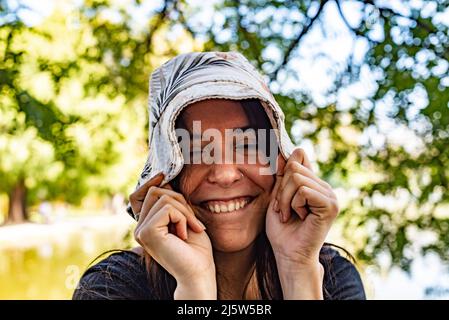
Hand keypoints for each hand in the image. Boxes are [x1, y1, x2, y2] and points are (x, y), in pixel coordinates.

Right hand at [129, 173, 216, 298]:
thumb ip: (173, 202)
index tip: (165, 175)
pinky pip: (167, 209)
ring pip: (163, 198)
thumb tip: (165, 179)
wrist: (199, 272)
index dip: (151, 182)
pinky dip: (182, 218)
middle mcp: (140, 228)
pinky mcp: (147, 233)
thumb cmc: (196, 248)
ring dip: (184, 211)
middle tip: (192, 221)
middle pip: (155, 191)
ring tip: (190, 229)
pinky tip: (184, 234)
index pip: (139, 195)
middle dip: (180, 200)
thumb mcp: (184, 218)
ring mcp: (141, 231)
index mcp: (147, 224)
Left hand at [266, 149, 337, 297]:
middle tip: (282, 209)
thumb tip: (288, 152)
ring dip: (285, 199)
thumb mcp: (278, 196)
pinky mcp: (330, 205)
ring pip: (297, 178)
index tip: (278, 189)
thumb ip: (283, 175)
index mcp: (313, 183)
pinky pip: (303, 191)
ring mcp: (330, 196)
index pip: (299, 156)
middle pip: (294, 167)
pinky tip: (299, 217)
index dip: (284, 169)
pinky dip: (294, 204)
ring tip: (289, 214)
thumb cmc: (282, 229)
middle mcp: (324, 187)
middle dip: (281, 189)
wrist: (288, 253)